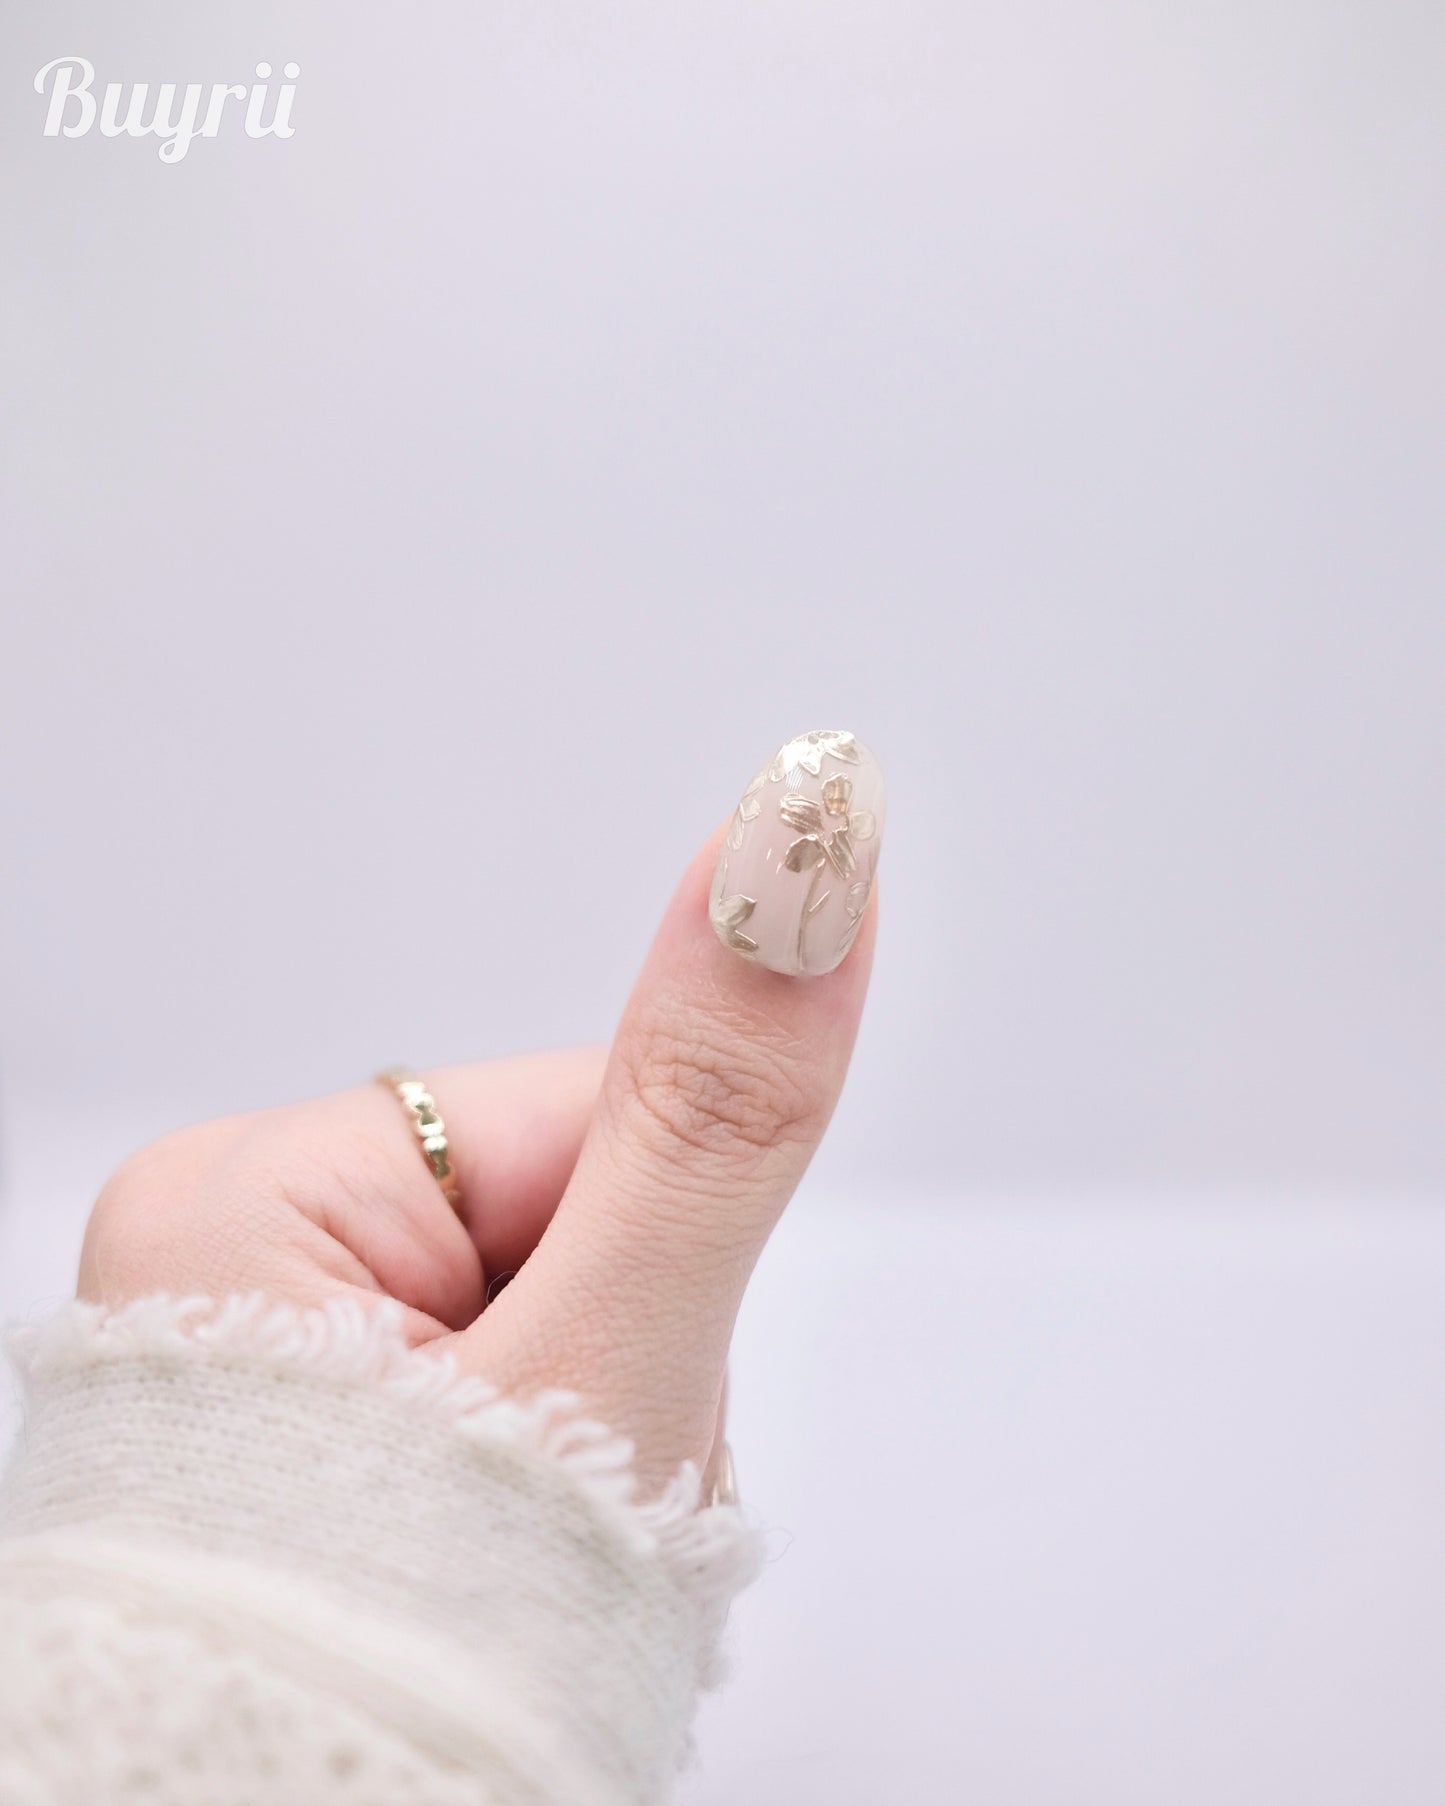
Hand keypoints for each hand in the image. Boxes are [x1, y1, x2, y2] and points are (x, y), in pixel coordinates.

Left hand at [78, 752, 879, 1492]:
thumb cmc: (413, 1658)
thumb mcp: (610, 1363)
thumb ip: (720, 1110)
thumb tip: (802, 825)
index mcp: (253, 1193)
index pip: (586, 1125)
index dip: (662, 1272)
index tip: (619, 1395)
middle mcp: (233, 1249)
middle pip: (573, 1229)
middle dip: (622, 1370)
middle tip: (557, 1505)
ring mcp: (263, 1339)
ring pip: (556, 1318)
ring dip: (593, 1436)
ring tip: (515, 1561)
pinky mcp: (307, 1412)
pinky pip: (506, 1385)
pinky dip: (548, 1471)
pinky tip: (489, 1561)